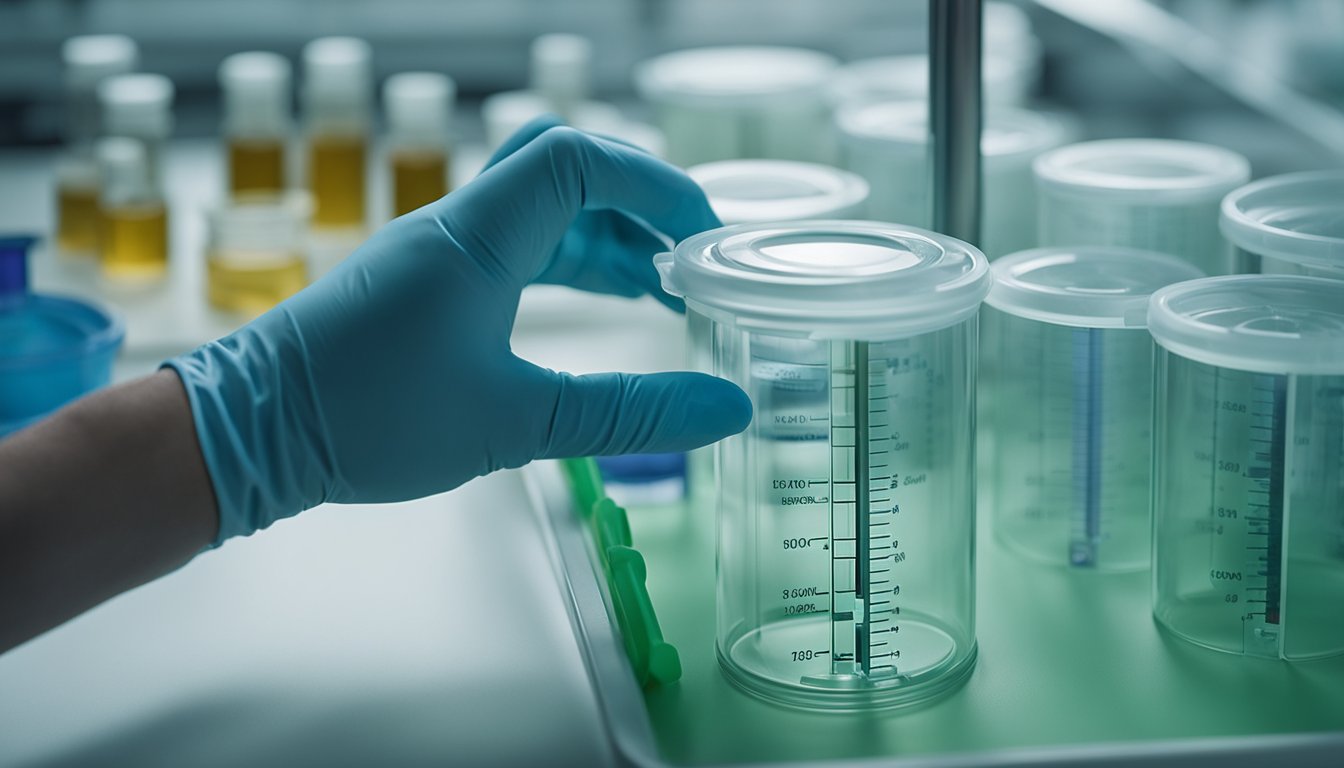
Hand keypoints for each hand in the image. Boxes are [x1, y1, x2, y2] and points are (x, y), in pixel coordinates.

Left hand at [168, 125, 751, 542]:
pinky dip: (564, 262)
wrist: (248, 432)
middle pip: (562, 169)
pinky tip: (594, 302)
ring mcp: (434, 253)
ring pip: (538, 211)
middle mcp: (456, 227)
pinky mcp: (420, 284)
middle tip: (688, 255)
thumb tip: (726, 407)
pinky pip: (511, 247)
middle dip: (635, 203)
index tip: (703, 234)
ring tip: (662, 287)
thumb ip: (627, 414)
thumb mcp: (515, 421)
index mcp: (478, 237)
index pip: (579, 160)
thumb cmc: (368, 418)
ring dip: (603, 237)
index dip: (652, 183)